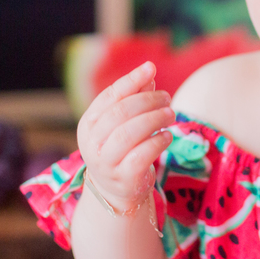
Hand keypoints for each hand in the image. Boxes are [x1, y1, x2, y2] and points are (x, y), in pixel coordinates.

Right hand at [77, 61, 174, 212]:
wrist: (116, 191)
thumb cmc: (122, 148)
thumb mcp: (123, 123)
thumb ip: (134, 97)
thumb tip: (149, 72)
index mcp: (88, 123)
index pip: (110, 96)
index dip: (131, 80)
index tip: (151, 67)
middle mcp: (92, 143)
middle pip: (121, 112)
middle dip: (148, 100)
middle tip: (167, 98)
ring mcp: (106, 162)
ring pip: (130, 133)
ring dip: (155, 119)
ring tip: (171, 114)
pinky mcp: (124, 178)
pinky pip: (142, 154)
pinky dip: (158, 141)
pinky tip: (168, 136)